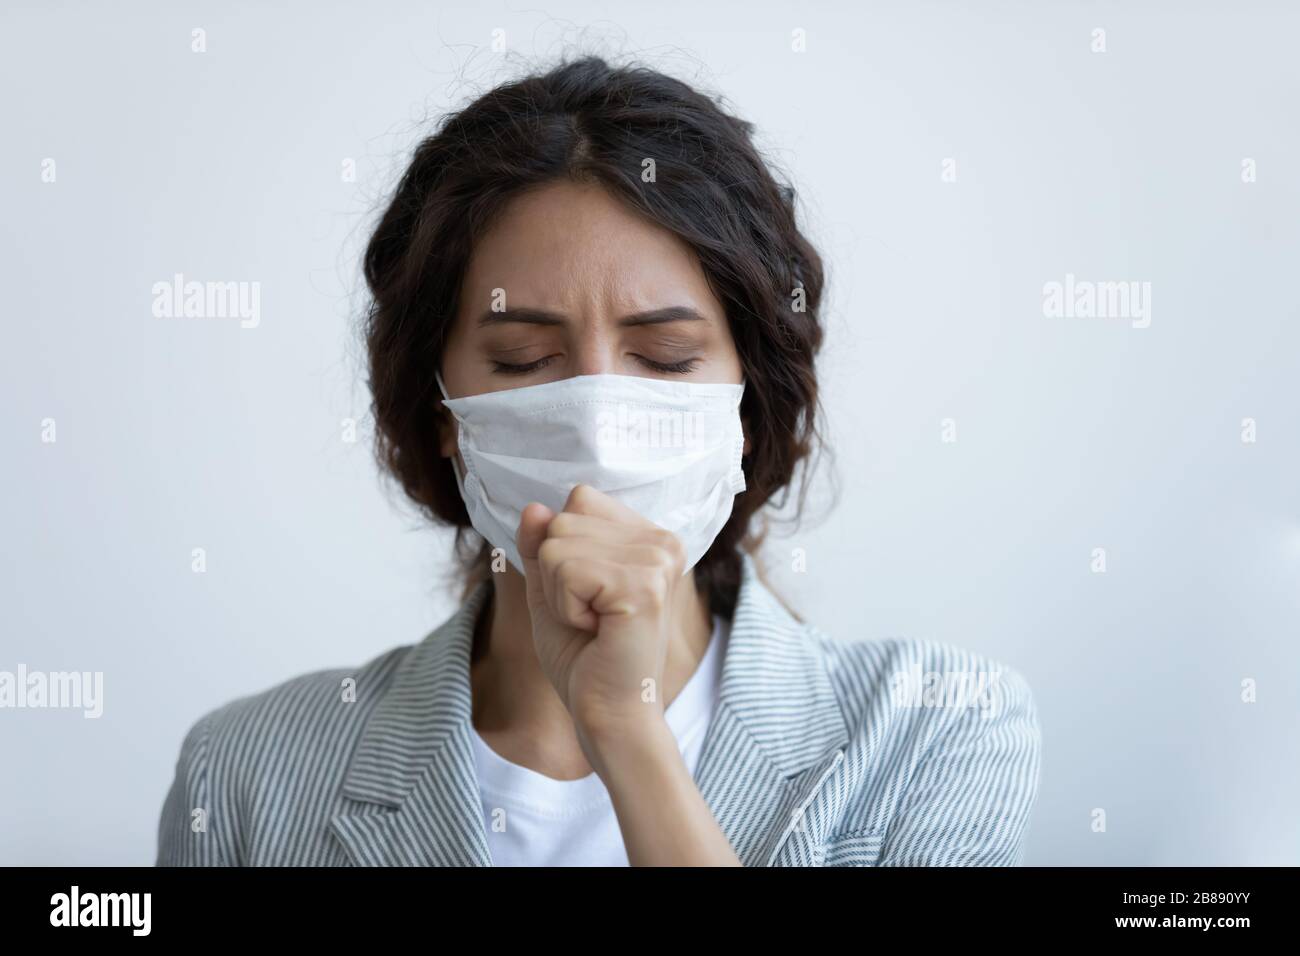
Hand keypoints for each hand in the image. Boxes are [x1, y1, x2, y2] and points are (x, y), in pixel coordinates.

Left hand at [516, 484, 688, 750]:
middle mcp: (662, 541)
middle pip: (565, 518)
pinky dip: (565, 607)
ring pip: (558, 542)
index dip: (562, 548)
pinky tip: (597, 630)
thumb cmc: (584, 658)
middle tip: (589, 616)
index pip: (580, 498)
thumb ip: (541, 546)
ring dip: (559, 592)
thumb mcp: (551, 590)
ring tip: (593, 623)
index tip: (589, 594)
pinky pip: (565, 569)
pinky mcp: (644, 585)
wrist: (608, 713)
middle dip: (556, 573)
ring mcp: (658, 560)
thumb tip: (532, 508)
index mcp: (649, 537)